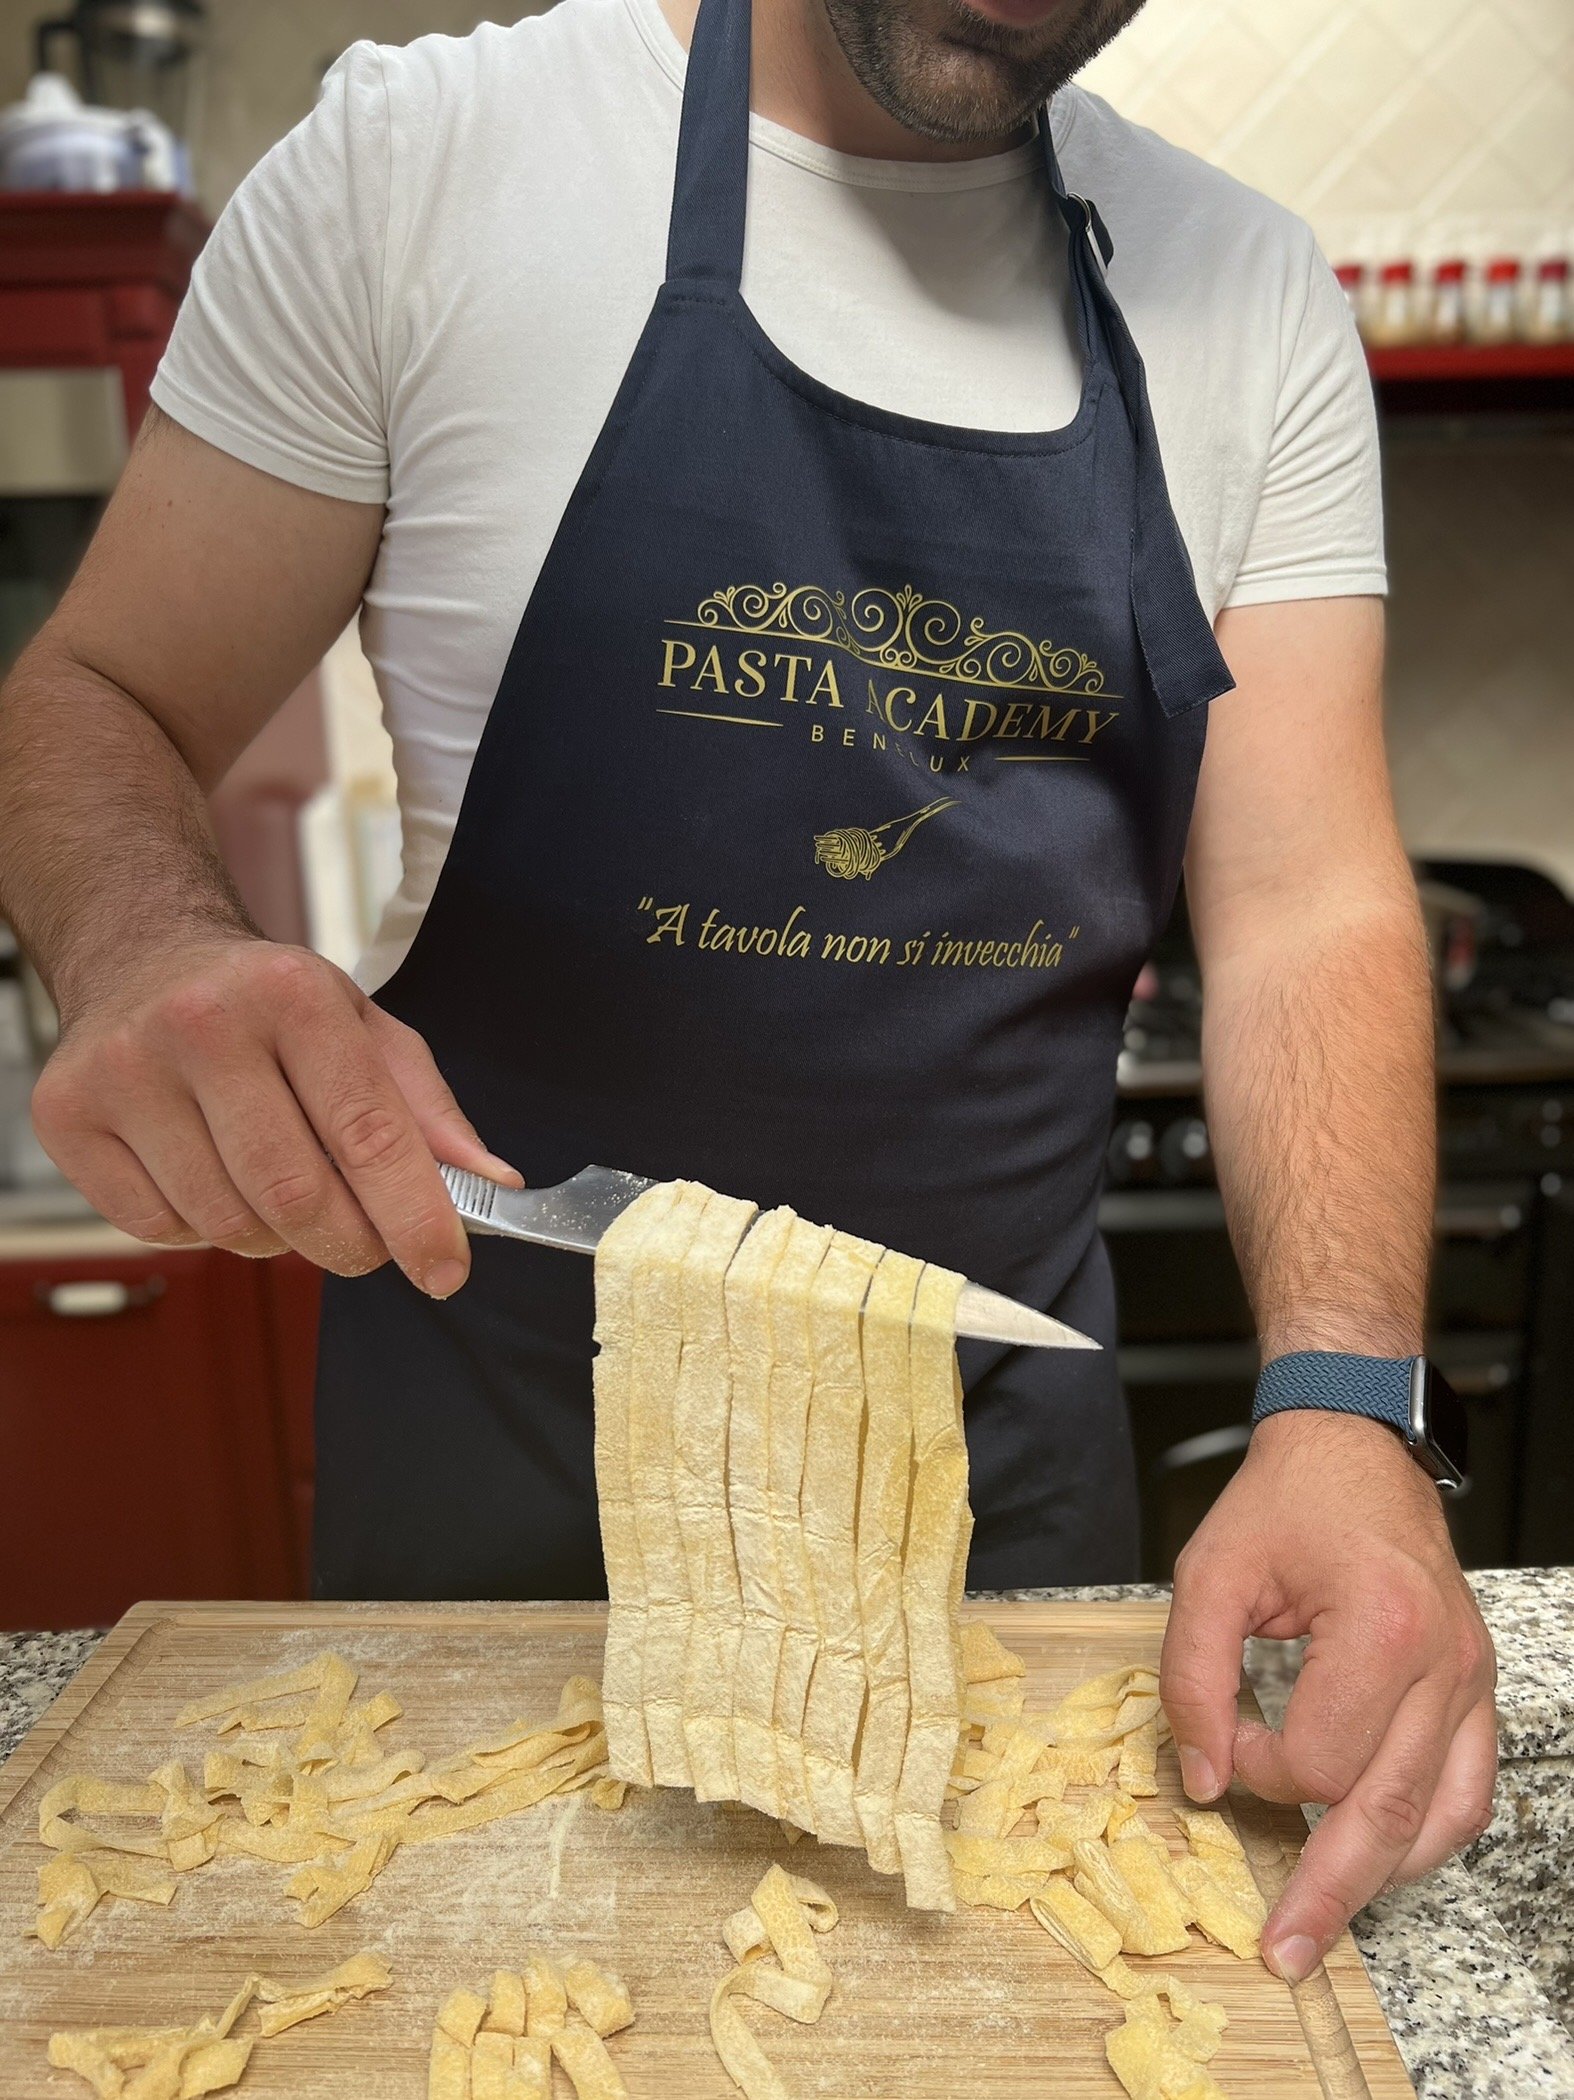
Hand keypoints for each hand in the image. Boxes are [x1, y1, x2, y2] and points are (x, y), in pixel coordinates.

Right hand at [32, 933, 521, 1294]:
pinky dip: (204, 1232)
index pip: (368, 1132)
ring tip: (281, 1191)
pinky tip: (211, 1178)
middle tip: (367, 1246)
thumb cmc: (270, 1006)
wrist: (142, 955)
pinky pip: (160, 1229)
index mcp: (293, 994)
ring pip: (227, 1223)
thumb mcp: (365, 1028)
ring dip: (276, 1239)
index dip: (416, 1217)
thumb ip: (429, 1112)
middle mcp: (201, 1025)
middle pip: (295, 1195)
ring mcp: (125, 1071)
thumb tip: (493, 1187)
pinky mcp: (67, 1116)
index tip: (446, 1271)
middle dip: (350, 1244)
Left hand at [1159, 1409, 1496, 1984]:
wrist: (1353, 1447)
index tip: (1227, 1738)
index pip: (1319, 1759)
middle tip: (1283, 1953)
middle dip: (1329, 1893)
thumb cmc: (1285, 1503)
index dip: (1258, 1769)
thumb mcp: (1209, 1574)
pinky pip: (1469, 1789)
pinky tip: (1381, 1855)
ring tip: (1324, 1916)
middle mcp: (1444, 1663)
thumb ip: (1192, 1679)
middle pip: (1388, 1814)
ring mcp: (1471, 1678)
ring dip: (1380, 1877)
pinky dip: (1426, 1835)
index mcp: (1382, 1627)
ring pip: (1440, 1819)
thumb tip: (1203, 1781)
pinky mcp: (1476, 1685)